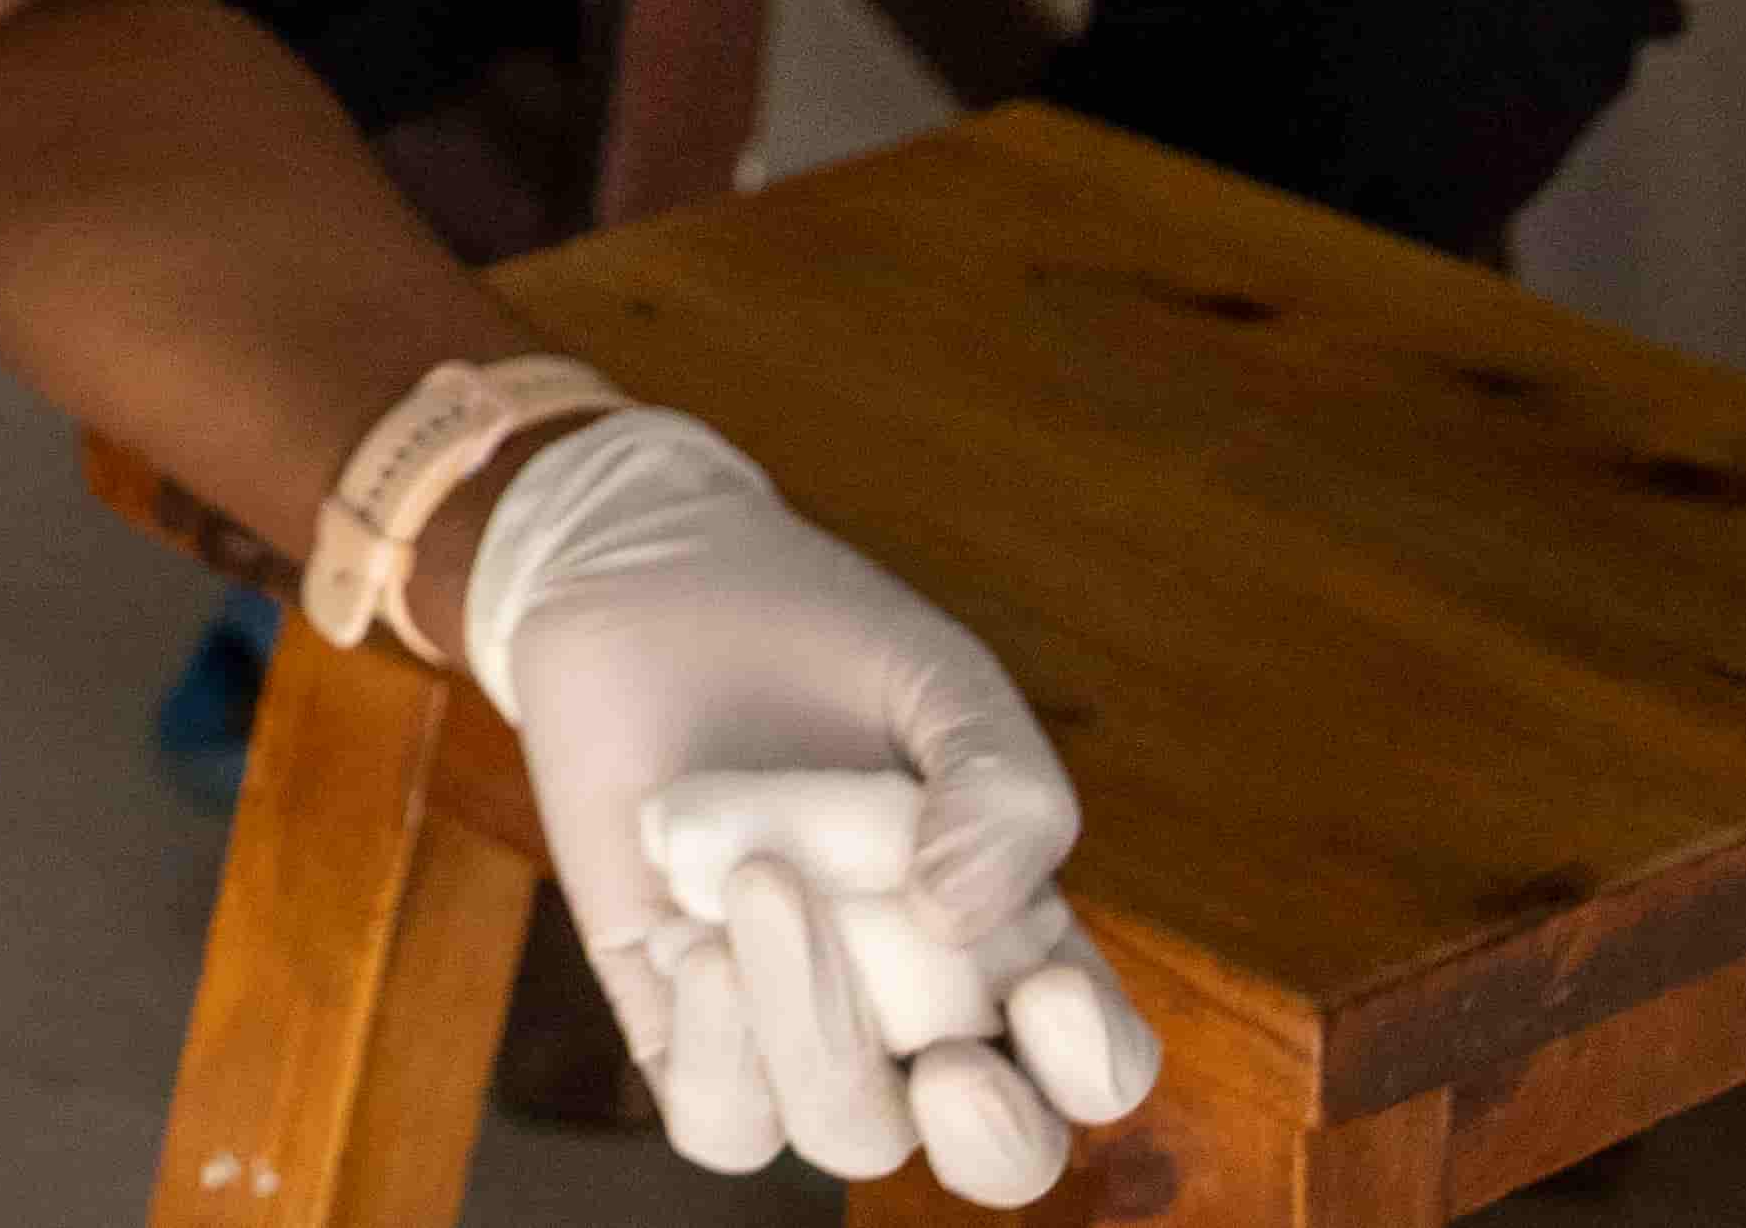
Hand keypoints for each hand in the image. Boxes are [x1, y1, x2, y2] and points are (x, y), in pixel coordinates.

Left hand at [457, 409, 1154, 1200]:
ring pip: (849, 1132)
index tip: (1048, 987)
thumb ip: (999, 786)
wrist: (652, 591)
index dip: (1093, 1063)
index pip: (1094, 1065)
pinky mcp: (680, 1019)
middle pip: (995, 1154)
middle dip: (991, 1138)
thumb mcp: (942, 685)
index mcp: (1017, 946)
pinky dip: (716, 1052)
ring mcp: (797, 1026)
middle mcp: (920, 1013)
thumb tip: (960, 917)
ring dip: (818, 1026)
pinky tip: (694, 939)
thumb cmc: (822, 643)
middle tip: (951, 1064)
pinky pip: (720, 1120)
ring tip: (764, 874)